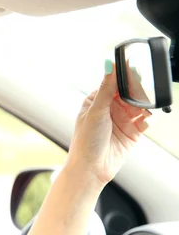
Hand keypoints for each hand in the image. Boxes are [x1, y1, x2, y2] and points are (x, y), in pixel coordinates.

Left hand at [66, 60, 150, 186]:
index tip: (136, 72)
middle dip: (137, 92)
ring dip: (144, 106)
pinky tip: (145, 120)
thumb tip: (109, 64)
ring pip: (139, 106)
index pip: (114, 83)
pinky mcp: (132, 133)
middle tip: (142, 93)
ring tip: (143, 109)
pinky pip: (145, 121)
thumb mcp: (96, 111)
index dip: (125, 78)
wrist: (91, 169)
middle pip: (129, 93)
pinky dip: (147, 119)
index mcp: (96, 101)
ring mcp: (121, 121)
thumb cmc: (86, 141)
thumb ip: (106, 88)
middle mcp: (109, 109)